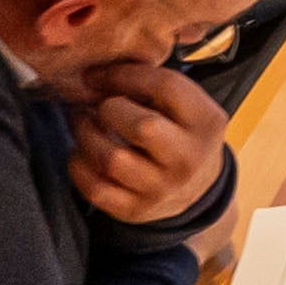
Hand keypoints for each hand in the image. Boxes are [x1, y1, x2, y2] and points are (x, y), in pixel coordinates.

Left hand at [67, 56, 234, 227]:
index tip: (99, 75)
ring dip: (86, 134)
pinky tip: (83, 152)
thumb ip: (153, 86)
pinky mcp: (136, 210)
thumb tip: (96, 74)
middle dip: (109, 109)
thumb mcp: (187, 106)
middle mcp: (188, 159)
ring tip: (83, 123)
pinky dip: (79, 165)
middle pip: (142, 127)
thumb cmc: (182, 134)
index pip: (166, 87)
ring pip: (111, 159)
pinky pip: (94, 188)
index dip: (124, 74)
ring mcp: (162, 189)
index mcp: (206, 123)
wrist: (197, 189)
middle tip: (98, 106)